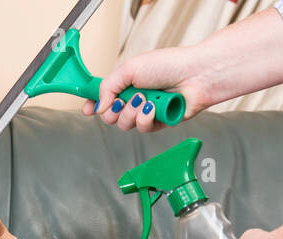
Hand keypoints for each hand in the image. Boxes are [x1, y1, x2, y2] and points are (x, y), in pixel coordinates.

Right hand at [81, 45, 213, 132]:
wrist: (195, 75)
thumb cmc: (167, 65)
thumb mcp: (130, 68)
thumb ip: (108, 87)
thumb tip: (98, 106)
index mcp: (125, 83)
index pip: (103, 98)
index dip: (93, 104)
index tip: (87, 109)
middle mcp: (133, 98)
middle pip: (110, 116)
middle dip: (114, 110)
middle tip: (124, 100)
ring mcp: (145, 112)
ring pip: (125, 125)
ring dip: (132, 113)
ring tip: (145, 100)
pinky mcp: (157, 123)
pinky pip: (142, 129)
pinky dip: (146, 118)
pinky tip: (154, 108)